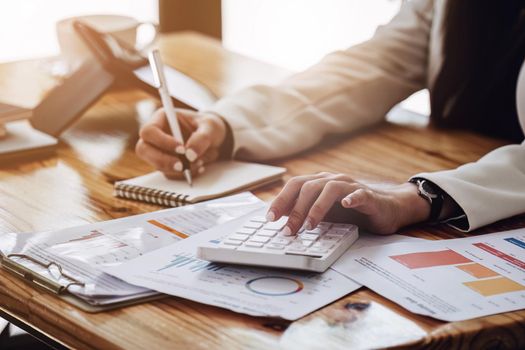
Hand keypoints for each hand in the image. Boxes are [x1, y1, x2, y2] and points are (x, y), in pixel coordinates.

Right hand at [136, 108, 226, 178]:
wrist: (216, 140)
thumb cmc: (209, 127)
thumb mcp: (210, 127)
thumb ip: (202, 138)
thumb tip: (189, 155)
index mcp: (162, 119)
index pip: (149, 131)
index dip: (161, 142)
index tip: (181, 149)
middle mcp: (156, 135)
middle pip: (143, 150)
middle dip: (162, 161)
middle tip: (182, 166)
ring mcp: (159, 151)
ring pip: (156, 165)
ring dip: (177, 169)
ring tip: (199, 163)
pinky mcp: (167, 164)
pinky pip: (169, 174)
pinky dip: (183, 175)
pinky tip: (199, 167)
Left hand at [266, 172, 430, 234]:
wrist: (386, 208)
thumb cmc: (351, 212)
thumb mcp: (324, 214)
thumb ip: (304, 213)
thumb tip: (279, 222)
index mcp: (319, 183)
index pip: (295, 186)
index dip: (281, 200)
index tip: (269, 218)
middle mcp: (332, 180)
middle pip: (308, 187)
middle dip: (295, 209)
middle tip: (288, 230)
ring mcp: (350, 186)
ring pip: (330, 189)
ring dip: (317, 207)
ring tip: (310, 226)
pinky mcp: (368, 195)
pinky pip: (359, 193)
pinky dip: (352, 197)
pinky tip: (346, 204)